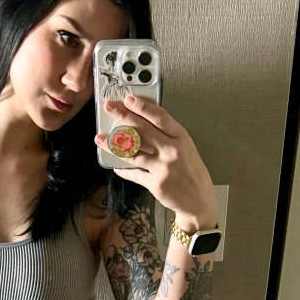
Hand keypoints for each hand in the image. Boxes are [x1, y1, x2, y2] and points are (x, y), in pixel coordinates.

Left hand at [95, 93, 218, 232]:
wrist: (199, 200)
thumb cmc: (192, 172)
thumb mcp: (186, 148)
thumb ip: (168, 136)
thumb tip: (144, 122)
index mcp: (181, 138)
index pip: (159, 117)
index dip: (142, 107)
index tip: (128, 99)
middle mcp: (172, 151)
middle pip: (143, 130)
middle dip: (123, 116)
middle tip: (109, 108)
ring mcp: (163, 168)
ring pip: (133, 152)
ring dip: (113, 144)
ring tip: (100, 138)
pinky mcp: (156, 184)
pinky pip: (135, 174)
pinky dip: (123, 170)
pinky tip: (115, 166)